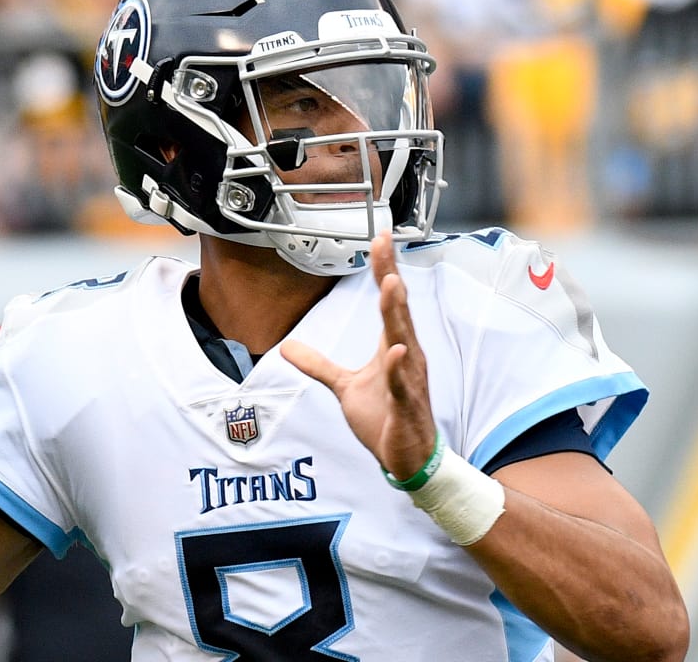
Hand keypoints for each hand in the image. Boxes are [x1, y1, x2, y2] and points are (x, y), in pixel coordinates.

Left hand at [281, 232, 436, 479]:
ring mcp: (409, 381)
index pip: (390, 303)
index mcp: (394, 347)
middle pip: (398, 310)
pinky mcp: (407, 407)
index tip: (379, 239)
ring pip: (404, 341)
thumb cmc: (384, 418)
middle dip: (390, 277)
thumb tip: (287, 348)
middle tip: (383, 245)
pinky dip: (399, 367)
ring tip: (391, 285)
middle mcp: (407, 357)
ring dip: (397, 313)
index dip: (384, 270)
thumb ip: (318, 365)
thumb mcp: (344, 387)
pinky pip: (403, 385)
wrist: (407, 459)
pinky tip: (396, 350)